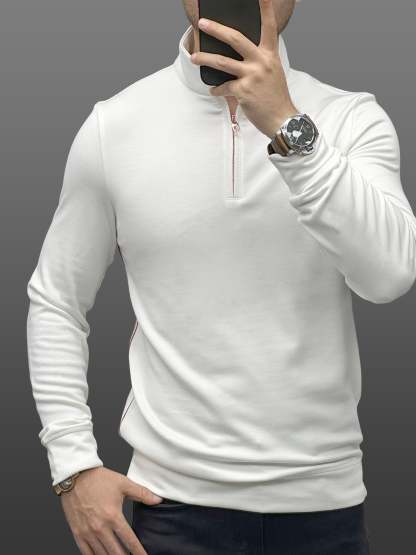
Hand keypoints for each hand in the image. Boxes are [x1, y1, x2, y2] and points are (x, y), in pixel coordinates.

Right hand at [60, 466, 162, 554]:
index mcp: (113, 516)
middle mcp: (100, 527)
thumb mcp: (123, 483)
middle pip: (116, 552)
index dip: (138, 551)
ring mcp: (87, 532)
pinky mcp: (77, 533)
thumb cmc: (98, 479)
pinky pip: (86, 553)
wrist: (75, 476)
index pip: (129, 540)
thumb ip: (142, 493)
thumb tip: (158, 499)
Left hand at [191, 0, 298, 137]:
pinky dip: (216, 90)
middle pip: (235, 39)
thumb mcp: (273, 72)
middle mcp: (261, 61)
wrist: (281, 119)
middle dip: (216, 29)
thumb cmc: (275, 96)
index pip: (269, 26)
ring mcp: (252, 76)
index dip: (265, 8)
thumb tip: (239, 54)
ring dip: (204, 58)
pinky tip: (213, 91)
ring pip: (222, 62)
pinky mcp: (243, 91)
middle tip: (202, 23)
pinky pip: (223, 87)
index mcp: (270, 54)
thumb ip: (260, 59)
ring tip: (194, 57)